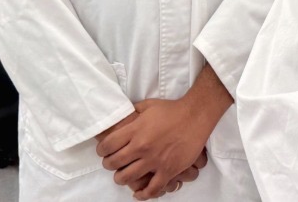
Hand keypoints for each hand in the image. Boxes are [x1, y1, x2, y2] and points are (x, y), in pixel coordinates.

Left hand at [98, 98, 213, 199]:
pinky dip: (143, 194)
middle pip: (114, 163)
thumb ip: (133, 112)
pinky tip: (138, 193)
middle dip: (108, 165)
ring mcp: (155, 160)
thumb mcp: (148, 105)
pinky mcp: (168, 170)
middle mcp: (141, 147)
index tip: (103, 152)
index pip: (108, 145)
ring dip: (121, 179)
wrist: (195, 116)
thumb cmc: (172, 109)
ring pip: (128, 178)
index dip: (101, 150)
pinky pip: (152, 189)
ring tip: (123, 176)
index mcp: (135, 130)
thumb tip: (123, 115)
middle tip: (111, 164)